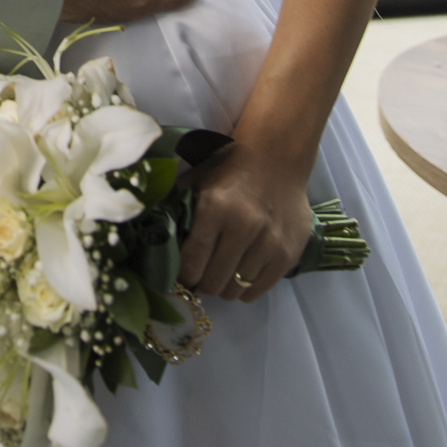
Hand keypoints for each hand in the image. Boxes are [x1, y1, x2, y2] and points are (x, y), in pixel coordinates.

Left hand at [176, 141, 312, 303]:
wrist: (276, 157)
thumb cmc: (230, 169)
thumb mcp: (197, 180)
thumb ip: (178, 207)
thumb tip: (158, 238)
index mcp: (215, 208)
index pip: (192, 262)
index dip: (183, 276)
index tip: (181, 276)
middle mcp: (244, 226)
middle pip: (214, 281)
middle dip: (203, 285)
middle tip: (201, 279)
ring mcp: (270, 242)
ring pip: (237, 289)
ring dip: (226, 287)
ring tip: (222, 275)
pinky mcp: (289, 253)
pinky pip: (260, 289)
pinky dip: (247, 289)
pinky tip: (241, 277)